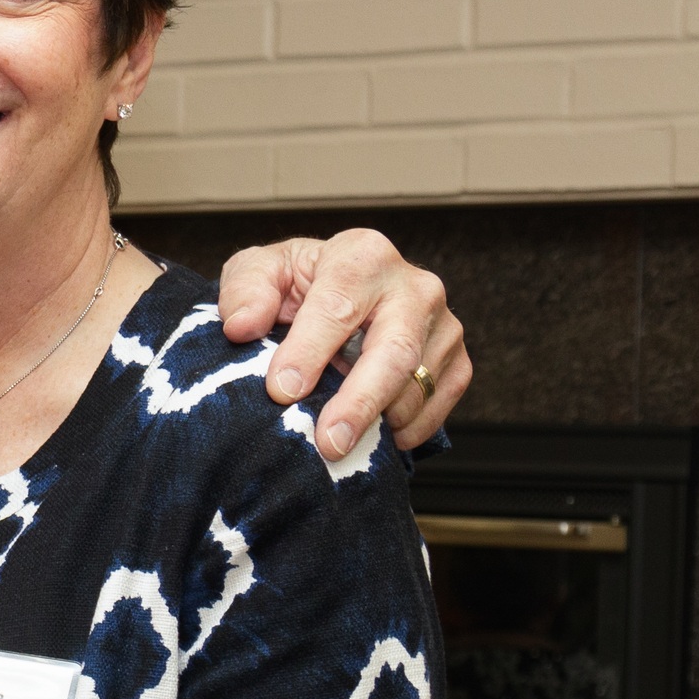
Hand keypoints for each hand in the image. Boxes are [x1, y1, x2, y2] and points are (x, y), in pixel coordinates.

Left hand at [214, 230, 467, 459]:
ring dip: (377, 422)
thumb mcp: (257, 274)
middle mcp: (414, 286)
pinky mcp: (456, 359)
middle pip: (394, 351)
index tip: (281, 391)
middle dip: (359, 402)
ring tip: (337, 441)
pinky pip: (439, 402)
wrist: (337, 297)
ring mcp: (443, 324)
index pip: (338, 308)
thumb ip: (245, 292)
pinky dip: (408, 429)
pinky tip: (374, 437)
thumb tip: (241, 326)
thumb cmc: (295, 286)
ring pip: (417, 384)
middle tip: (328, 443)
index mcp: (363, 255)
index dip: (309, 352)